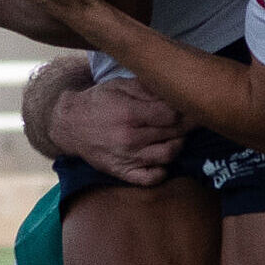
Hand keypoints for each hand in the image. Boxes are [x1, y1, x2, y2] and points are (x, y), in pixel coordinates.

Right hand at [53, 77, 187, 184]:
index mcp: (129, 113)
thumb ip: (147, 88)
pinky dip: (164, 170)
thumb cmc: (98, 102)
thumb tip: (173, 92)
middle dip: (188, 125)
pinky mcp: (123, 173)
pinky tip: (163, 159)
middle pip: (173, 134)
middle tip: (194, 119)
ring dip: (179, 144)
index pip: (171, 115)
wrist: (70, 126)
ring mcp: (127, 158)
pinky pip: (152, 178)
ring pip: (168, 155)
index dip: (186, 110)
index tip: (190, 105)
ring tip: (177, 135)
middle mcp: (129, 138)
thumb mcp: (120, 86)